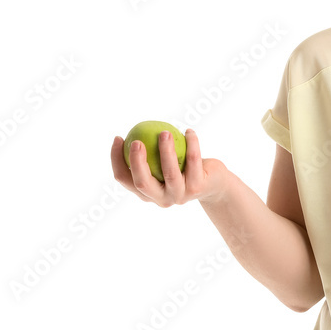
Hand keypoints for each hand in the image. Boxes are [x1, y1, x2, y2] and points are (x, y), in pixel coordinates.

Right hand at [111, 128, 227, 207]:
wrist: (214, 183)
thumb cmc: (182, 168)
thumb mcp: (162, 163)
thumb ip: (148, 153)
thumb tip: (128, 132)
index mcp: (146, 193)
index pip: (124, 178)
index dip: (116, 159)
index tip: (119, 138)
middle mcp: (161, 198)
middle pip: (142, 182)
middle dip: (136, 162)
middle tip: (136, 141)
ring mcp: (180, 195)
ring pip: (169, 173)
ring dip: (165, 151)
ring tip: (164, 132)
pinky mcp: (197, 188)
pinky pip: (193, 161)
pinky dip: (192, 144)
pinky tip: (188, 131)